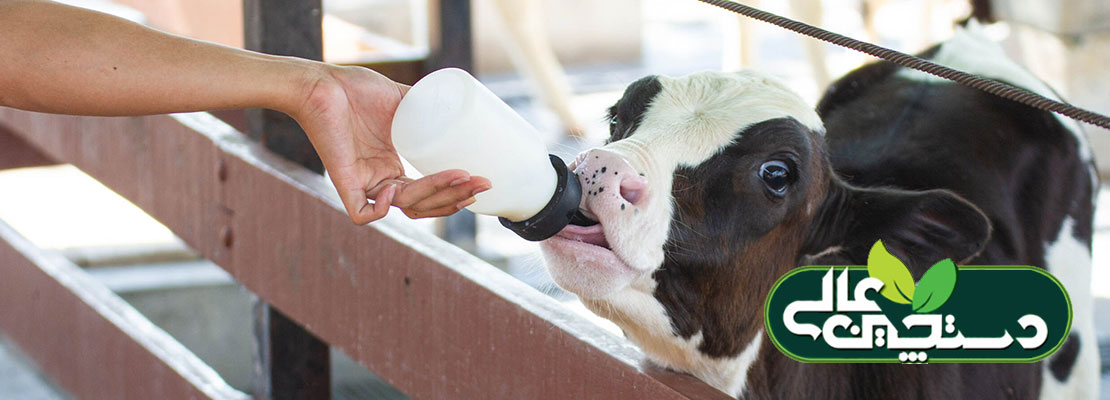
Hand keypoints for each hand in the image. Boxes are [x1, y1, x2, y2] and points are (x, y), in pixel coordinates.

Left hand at [291, 64, 490, 223]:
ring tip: (459, 177)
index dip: (455, 193)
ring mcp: (364, 183)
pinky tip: (395, 188)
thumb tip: (460, 103)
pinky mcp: (343, 182)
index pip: (429, 195)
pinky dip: (382, 209)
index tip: (481, 180)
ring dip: (435, 196)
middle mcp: (381, 180)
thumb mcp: (401, 98)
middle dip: (456, 197)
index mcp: (393, 168)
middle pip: (425, 205)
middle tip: (481, 183)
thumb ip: (427, 104)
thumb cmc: (355, 89)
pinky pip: (363, 214)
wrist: (322, 83)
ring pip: (406, 207)